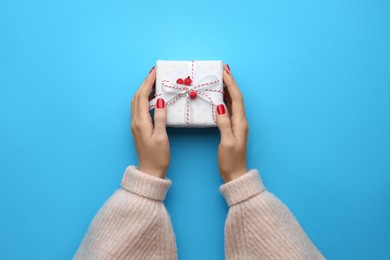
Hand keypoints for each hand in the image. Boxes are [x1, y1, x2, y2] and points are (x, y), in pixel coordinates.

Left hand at [131, 67, 168, 178]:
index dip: (148, 83)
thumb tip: (161, 100)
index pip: (143, 97)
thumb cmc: (158, 156)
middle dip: (145, 83)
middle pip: (137, 97)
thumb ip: (161, 117)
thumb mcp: (162, 137)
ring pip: (137, 102)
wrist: (150, 171)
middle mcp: (135, 121)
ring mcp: (135, 125)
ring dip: (144, 90)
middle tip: (155, 74)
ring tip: (154, 83)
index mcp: (141, 122)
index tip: (155, 72)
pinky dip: (145, 99)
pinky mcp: (138, 128)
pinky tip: (153, 99)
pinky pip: (139, 108)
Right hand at [216, 65, 248, 181]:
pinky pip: (228, 109)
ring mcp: (237, 124)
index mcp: (240, 123)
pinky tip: (217, 97)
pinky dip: (223, 100)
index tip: (225, 72)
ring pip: (232, 102)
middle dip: (230, 83)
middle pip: (236, 97)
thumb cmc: (230, 160)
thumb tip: (220, 106)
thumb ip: (224, 124)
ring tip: (219, 79)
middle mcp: (240, 121)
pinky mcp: (232, 128)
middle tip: (222, 70)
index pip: (236, 98)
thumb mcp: (226, 142)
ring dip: (226, 90)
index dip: (231, 84)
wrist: (235, 174)